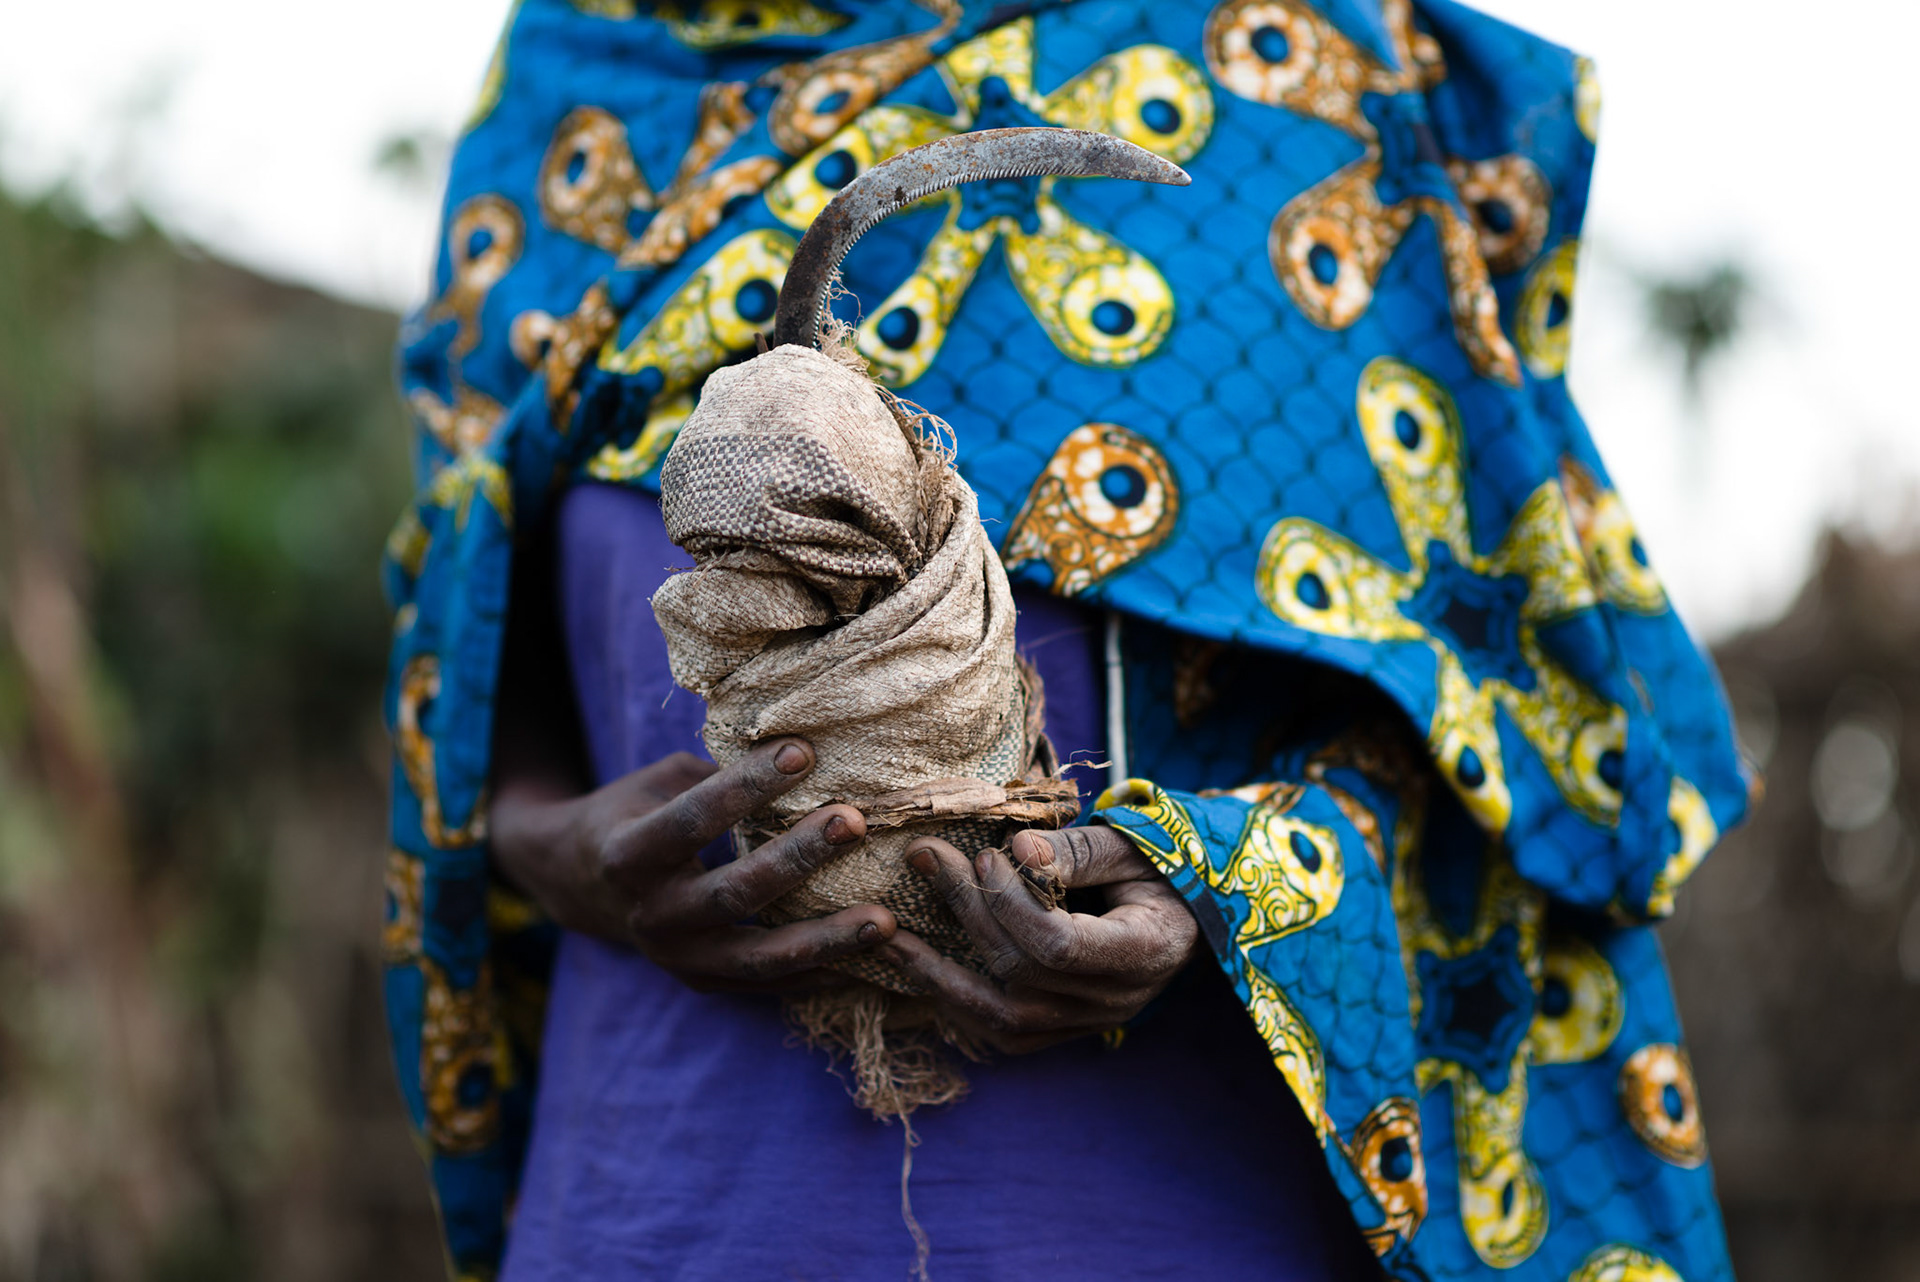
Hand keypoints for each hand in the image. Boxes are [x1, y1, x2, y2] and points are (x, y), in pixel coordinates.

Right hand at [490, 739, 895, 991]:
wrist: (581, 883)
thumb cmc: (636, 813)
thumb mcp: (662, 781)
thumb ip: (720, 775)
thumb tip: (804, 753)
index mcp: (629, 853)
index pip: (693, 819)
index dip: (747, 786)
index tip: (804, 751)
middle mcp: (650, 914)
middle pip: (732, 893)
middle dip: (798, 857)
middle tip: (854, 822)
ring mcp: (676, 957)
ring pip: (758, 957)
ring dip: (826, 939)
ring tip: (885, 922)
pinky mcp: (702, 982)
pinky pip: (769, 986)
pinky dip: (822, 975)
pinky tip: (871, 960)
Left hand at [884, 824, 1200, 1052]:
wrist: (1184, 914)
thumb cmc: (1160, 869)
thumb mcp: (1134, 845)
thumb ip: (1078, 849)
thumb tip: (1016, 847)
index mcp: (1144, 951)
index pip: (1061, 946)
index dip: (1012, 903)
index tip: (984, 856)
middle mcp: (1116, 1000)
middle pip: (1023, 971)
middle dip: (967, 910)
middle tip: (926, 857)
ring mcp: (1089, 1023)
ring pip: (1004, 1018)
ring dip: (940, 975)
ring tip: (890, 935)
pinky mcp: (1065, 1030)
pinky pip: (1003, 1032)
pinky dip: (958, 1002)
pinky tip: (921, 968)